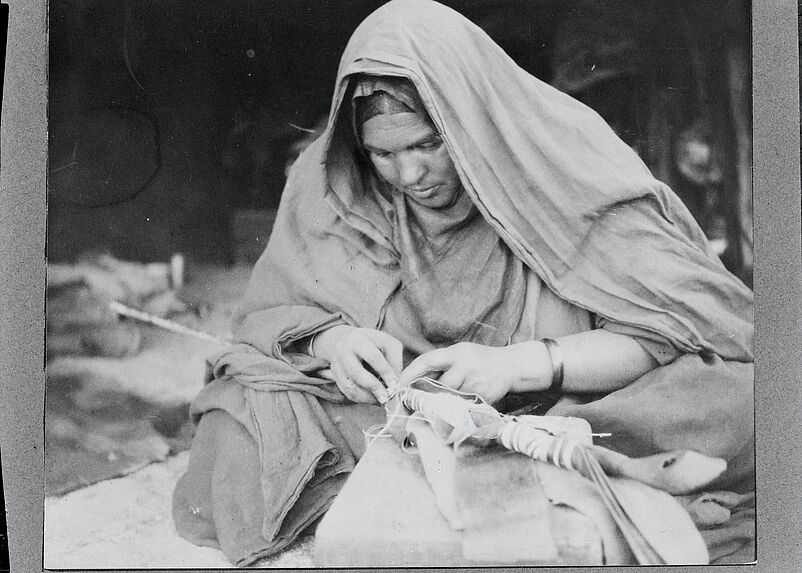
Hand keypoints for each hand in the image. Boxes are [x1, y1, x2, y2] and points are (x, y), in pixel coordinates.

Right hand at [313, 325, 403, 403]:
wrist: (348, 340)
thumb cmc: (373, 343)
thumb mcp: (387, 343)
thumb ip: (394, 359)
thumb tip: (396, 380)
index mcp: (358, 338)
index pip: (372, 357)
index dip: (385, 372)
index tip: (395, 385)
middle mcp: (343, 350)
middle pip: (357, 373)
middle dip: (374, 388)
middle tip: (386, 398)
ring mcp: (336, 363)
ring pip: (349, 386)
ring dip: (367, 397)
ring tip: (379, 400)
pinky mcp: (334, 375)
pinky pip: (346, 391)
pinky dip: (360, 398)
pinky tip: (371, 399)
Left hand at [398, 341, 551, 403]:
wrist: (510, 365)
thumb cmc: (479, 359)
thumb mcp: (460, 352)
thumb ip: (441, 363)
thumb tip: (414, 380)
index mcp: (456, 352)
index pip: (427, 361)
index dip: (410, 373)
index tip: (399, 385)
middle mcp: (466, 366)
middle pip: (438, 386)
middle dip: (427, 395)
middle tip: (416, 402)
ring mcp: (476, 383)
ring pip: (450, 399)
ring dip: (444, 403)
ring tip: (442, 403)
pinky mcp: (484, 397)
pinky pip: (463, 407)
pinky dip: (458, 409)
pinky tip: (459, 406)